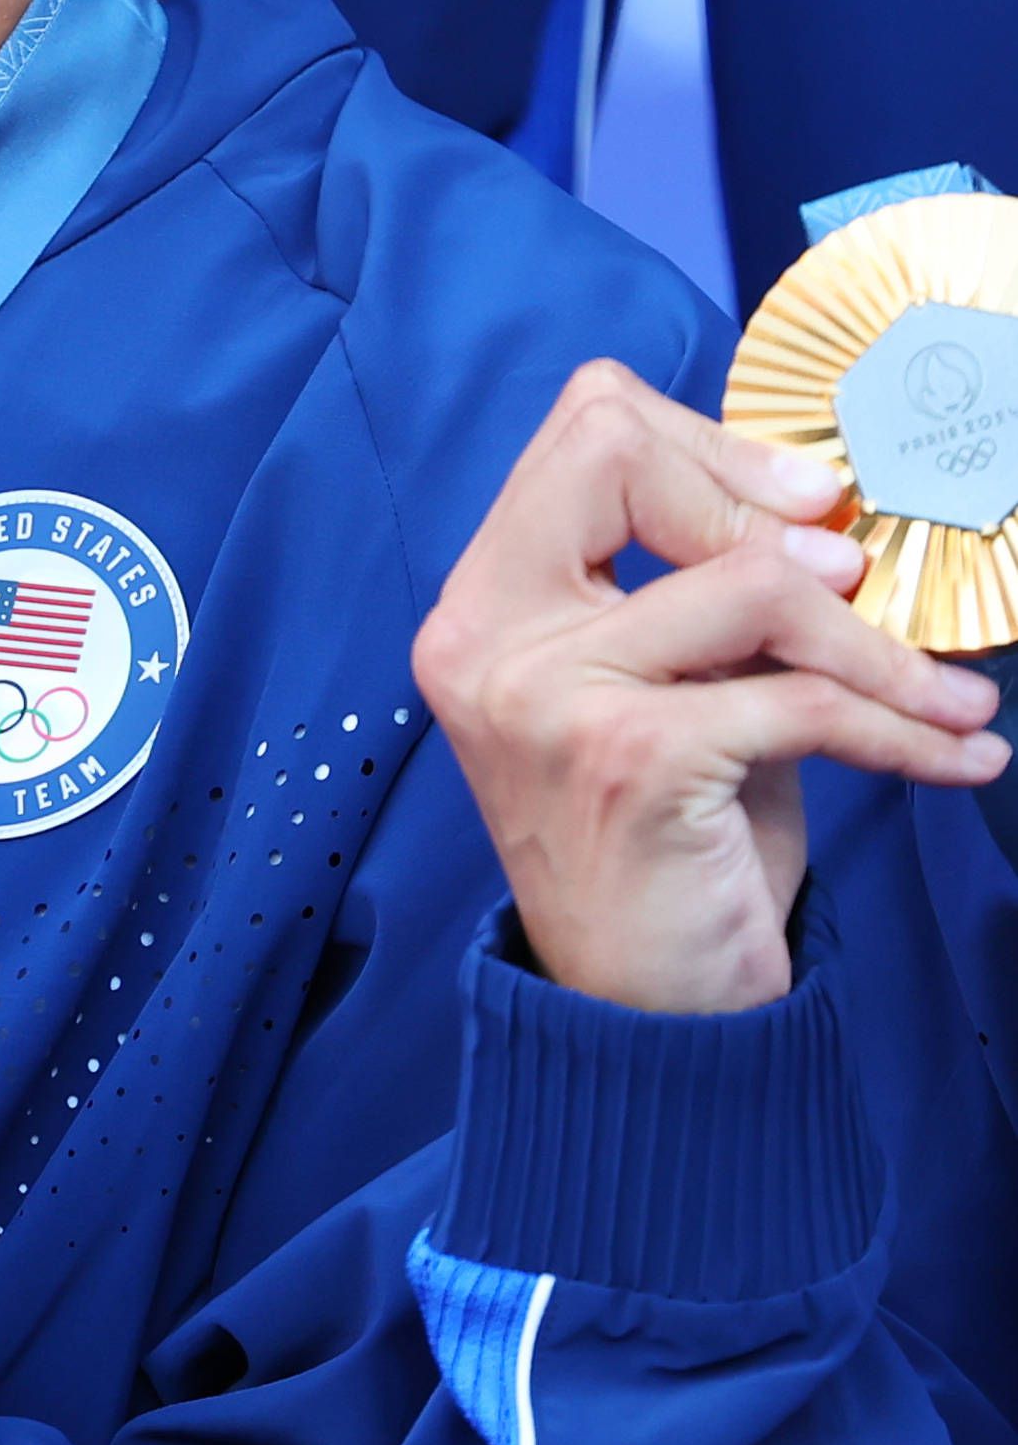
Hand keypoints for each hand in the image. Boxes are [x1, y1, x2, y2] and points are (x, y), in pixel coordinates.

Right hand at [415, 361, 1007, 1015]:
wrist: (642, 1013)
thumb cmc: (667, 843)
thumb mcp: (673, 693)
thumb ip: (703, 598)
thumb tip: (823, 516)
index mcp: (484, 602)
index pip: (581, 431)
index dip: (707, 445)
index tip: (810, 507)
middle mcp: (486, 634)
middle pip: (620, 456)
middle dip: (768, 503)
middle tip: (860, 572)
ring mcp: (544, 695)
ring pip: (751, 585)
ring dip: (879, 645)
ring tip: (947, 696)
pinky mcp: (628, 762)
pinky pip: (806, 703)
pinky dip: (907, 729)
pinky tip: (960, 758)